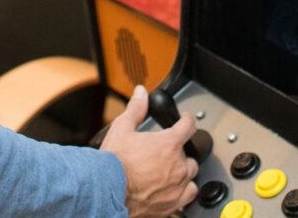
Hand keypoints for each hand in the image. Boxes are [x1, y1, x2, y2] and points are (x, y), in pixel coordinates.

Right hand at [101, 86, 197, 217]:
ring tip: (169, 171)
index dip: (187, 120)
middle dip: (179, 152)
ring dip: (183, 172)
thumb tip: (141, 94)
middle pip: (189, 154)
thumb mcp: (122, 128)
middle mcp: (178, 166)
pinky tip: (171, 189)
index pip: (189, 126)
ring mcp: (177, 186)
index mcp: (169, 144)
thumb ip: (136, 109)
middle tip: (164, 152)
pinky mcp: (172, 204)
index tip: (185, 120)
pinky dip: (182, 191)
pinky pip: (187, 196)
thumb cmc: (114, 163)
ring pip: (191, 176)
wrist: (106, 190)